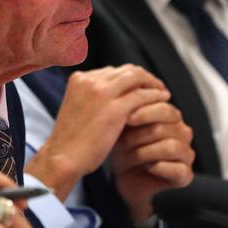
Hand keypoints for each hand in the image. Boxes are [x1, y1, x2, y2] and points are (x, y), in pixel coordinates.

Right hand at [26, 64, 170, 200]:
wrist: (64, 157)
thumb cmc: (71, 140)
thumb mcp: (78, 108)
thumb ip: (93, 97)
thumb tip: (117, 95)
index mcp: (79, 79)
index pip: (112, 70)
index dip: (130, 77)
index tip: (141, 86)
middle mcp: (89, 80)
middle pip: (126, 70)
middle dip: (144, 78)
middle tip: (157, 88)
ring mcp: (102, 93)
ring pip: (136, 78)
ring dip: (152, 84)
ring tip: (163, 94)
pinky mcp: (115, 109)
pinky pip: (143, 96)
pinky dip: (155, 96)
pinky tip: (164, 102)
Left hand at [112, 101, 194, 221]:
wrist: (124, 179)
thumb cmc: (124, 151)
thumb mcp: (122, 129)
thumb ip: (129, 113)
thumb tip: (126, 100)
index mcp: (168, 116)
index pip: (164, 107)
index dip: (145, 111)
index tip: (128, 117)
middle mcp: (181, 132)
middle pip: (166, 126)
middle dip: (140, 134)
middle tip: (124, 141)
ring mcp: (186, 154)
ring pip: (171, 146)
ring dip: (145, 151)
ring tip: (130, 156)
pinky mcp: (186, 175)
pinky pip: (177, 169)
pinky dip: (159, 168)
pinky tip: (147, 167)